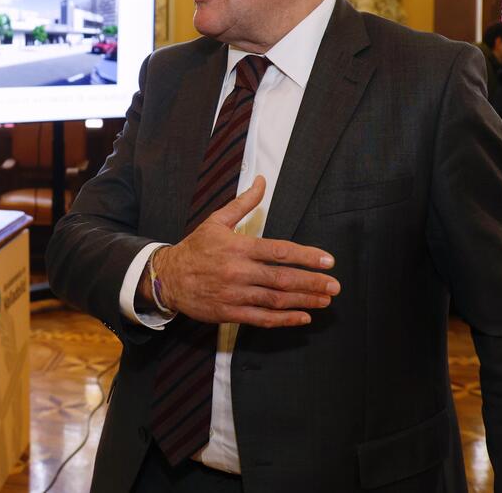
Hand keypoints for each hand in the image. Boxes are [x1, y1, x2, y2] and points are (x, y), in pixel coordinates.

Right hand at [140, 175, 338, 327]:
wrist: (167, 278)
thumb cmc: (195, 248)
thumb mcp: (216, 221)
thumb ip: (243, 203)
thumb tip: (261, 181)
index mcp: (238, 247)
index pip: (279, 251)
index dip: (306, 256)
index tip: (327, 261)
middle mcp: (238, 272)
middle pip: (282, 278)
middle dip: (312, 283)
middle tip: (334, 286)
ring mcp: (234, 294)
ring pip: (276, 299)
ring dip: (304, 301)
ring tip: (325, 300)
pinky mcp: (230, 312)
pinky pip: (262, 318)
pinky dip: (284, 319)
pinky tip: (302, 316)